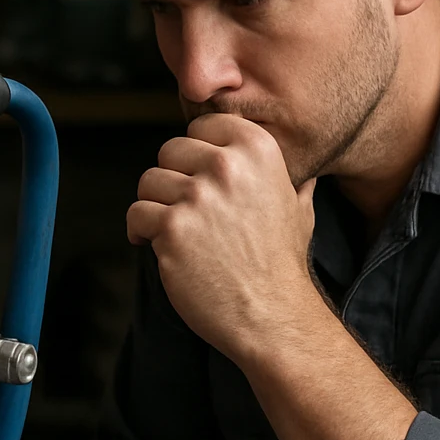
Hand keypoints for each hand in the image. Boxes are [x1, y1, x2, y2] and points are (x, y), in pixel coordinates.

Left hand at [127, 114, 321, 361]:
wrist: (272, 314)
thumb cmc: (282, 264)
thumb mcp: (298, 208)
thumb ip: (291, 179)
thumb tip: (302, 167)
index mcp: (256, 149)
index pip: (202, 126)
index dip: (196, 154)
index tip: (201, 178)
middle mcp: (226, 165)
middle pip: (170, 151)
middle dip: (173, 180)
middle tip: (188, 212)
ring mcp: (197, 196)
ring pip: (148, 182)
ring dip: (155, 207)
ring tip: (176, 231)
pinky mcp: (172, 228)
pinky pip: (136, 214)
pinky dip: (141, 231)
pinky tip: (158, 245)